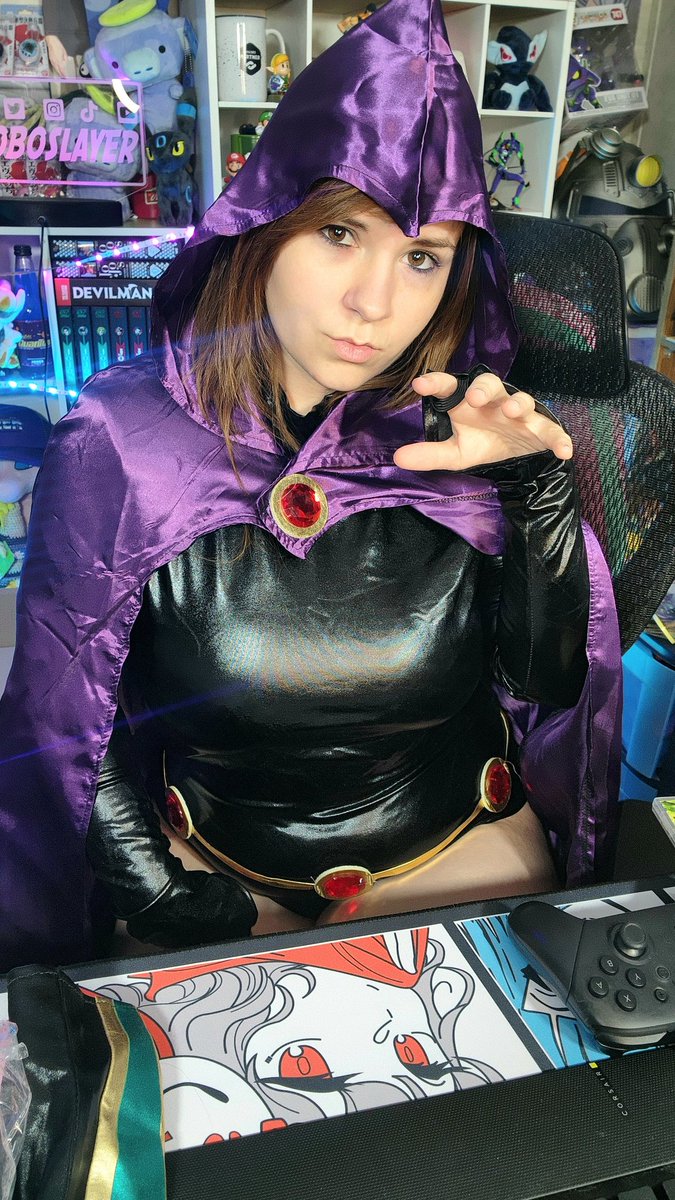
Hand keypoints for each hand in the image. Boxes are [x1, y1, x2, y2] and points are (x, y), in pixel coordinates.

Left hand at [393, 371, 572, 472]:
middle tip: (472, 397)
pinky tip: (565, 451)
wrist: (517, 452)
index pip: (450, 386)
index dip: (436, 382)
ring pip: (520, 400)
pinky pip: (552, 431)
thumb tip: (398, 459)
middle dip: (482, 389)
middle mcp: (494, 401)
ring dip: (517, 404)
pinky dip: (559, 439)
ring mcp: (520, 414)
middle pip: (489, 385)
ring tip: (511, 411)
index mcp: (468, 402)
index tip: (420, 385)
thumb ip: (429, 454)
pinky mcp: (541, 430)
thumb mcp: (455, 452)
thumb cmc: (483, 441)